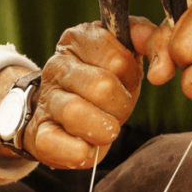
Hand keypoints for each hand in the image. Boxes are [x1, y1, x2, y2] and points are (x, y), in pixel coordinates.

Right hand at [25, 18, 156, 168]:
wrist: (63, 114)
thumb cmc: (101, 83)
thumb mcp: (126, 55)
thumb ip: (145, 39)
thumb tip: (151, 47)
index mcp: (79, 39)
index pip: (118, 59)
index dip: (130, 77)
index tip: (122, 81)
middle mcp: (58, 65)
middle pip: (101, 86)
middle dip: (120, 106)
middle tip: (117, 111)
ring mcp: (46, 99)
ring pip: (75, 112)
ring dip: (102, 130)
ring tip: (104, 131)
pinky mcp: (39, 134)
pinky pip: (55, 144)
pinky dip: (80, 153)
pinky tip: (87, 148)